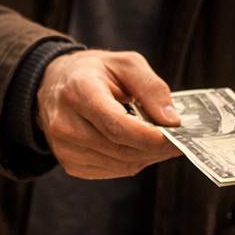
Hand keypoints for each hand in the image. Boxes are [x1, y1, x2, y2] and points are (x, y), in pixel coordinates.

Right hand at [36, 49, 179, 177]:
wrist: (54, 84)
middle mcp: (65, 122)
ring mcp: (64, 147)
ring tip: (160, 141)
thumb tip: (171, 121)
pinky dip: (132, 162)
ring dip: (147, 156)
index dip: (149, 136)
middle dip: (156, 148)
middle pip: (121, 149)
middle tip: (180, 140)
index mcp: (78, 91)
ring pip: (121, 164)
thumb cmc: (94, 72)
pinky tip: (138, 146)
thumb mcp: (125, 64)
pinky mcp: (69, 163)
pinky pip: (113, 171)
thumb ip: (151, 87)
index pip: (115, 125)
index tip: (176, 136)